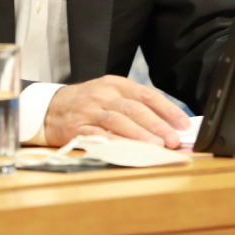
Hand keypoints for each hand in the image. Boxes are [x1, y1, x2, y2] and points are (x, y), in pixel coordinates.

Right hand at [42, 75, 190, 147]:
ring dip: (140, 135)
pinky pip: (99, 136)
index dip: (167, 109)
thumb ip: (135, 105)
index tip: (184, 124)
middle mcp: (103, 94)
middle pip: (135, 109)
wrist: (50, 107)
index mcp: (115, 84)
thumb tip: (168, 123)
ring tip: (157, 146)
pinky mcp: (78, 128)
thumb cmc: (87, 103)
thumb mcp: (110, 94)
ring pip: (119, 122)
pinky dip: (116, 144)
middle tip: (173, 139)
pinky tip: (129, 151)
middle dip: (158, 125)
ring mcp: (90, 111)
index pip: (147, 95)